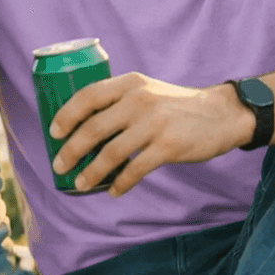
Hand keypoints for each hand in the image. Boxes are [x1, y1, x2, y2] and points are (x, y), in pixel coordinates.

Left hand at [49, 72, 253, 196]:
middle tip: (59, 165)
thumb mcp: (148, 91)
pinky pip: (135, 170)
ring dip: (91, 172)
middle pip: (93, 128)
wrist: (220, 114)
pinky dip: (120, 183)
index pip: (88, 95)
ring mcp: (154, 123)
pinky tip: (113, 190)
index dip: (67, 114)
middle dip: (71, 150)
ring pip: (110, 153)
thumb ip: (121, 102)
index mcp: (131, 83)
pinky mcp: (168, 146)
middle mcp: (139, 100)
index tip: (54, 132)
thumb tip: (84, 129)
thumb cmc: (177, 106)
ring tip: (80, 184)